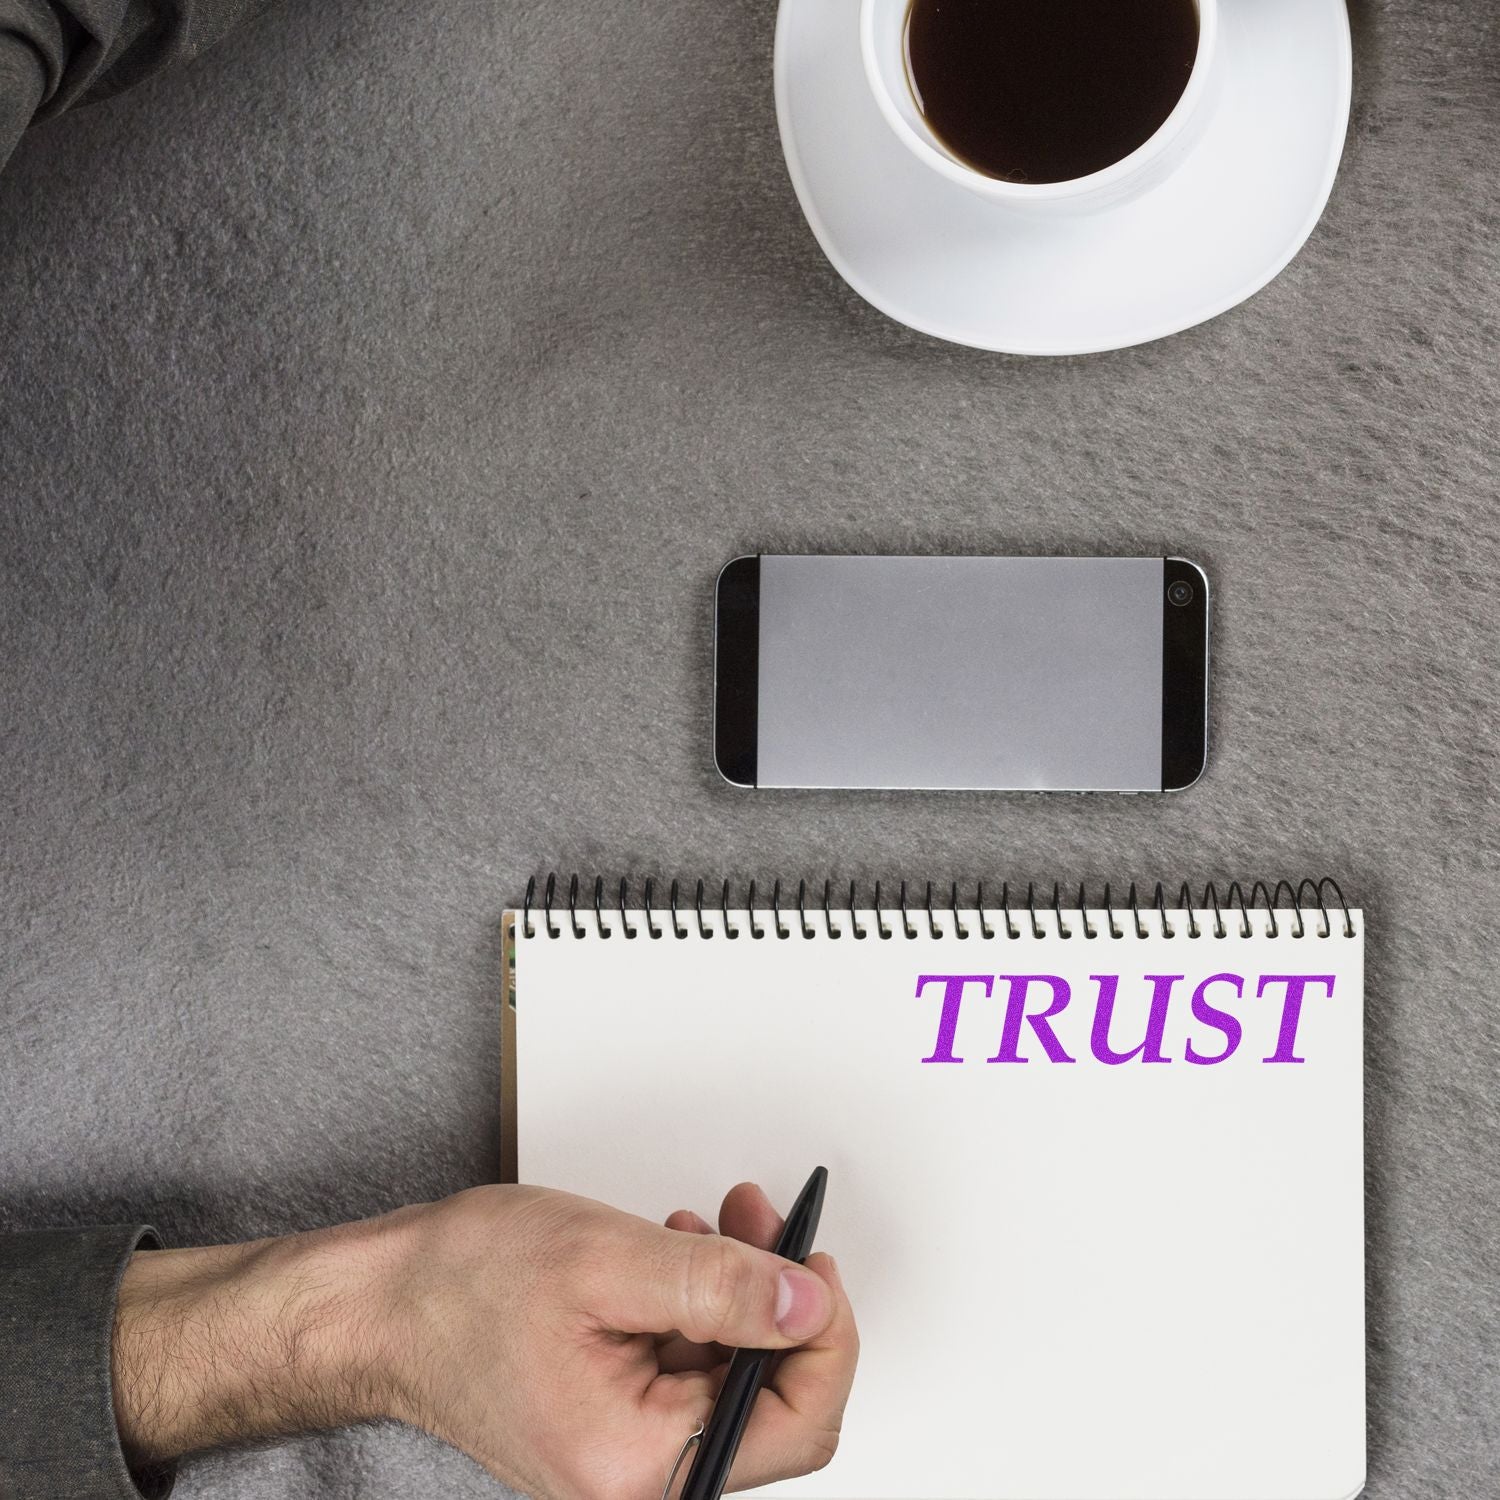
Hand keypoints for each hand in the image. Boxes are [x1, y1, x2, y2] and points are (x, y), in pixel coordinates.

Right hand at [113, 1183, 857, 1498]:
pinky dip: (699, 1308)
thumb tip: (809, 1301)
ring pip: (733, 1380)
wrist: (380, 1306)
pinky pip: (691, 1374)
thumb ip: (721, 1285)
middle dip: (781, 1303)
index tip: (814, 1260)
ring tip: (720, 1224)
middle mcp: (636, 1484)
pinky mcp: (615, 1429)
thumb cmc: (461, 1286)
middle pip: (771, 1402)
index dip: (827, 1334)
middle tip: (767, 1224)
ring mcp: (625, 1461)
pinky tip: (682, 1254)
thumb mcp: (606, 1259)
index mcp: (638, 1464)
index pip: (797, 1423)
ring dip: (740, 1294)